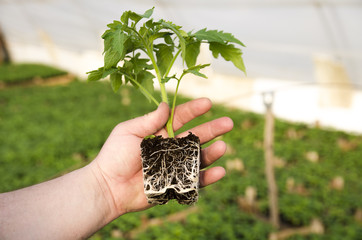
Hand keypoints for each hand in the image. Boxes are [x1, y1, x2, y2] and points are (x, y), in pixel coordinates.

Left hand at [90, 98, 232, 215]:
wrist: (108, 187)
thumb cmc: (114, 157)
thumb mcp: (128, 131)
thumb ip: (149, 120)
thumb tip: (166, 105)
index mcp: (159, 132)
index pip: (180, 117)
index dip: (194, 110)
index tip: (208, 103)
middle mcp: (169, 147)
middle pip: (195, 136)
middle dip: (212, 129)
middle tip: (229, 123)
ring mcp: (174, 165)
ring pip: (198, 157)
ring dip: (212, 153)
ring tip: (223, 147)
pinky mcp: (175, 184)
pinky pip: (194, 180)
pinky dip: (208, 177)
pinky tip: (220, 171)